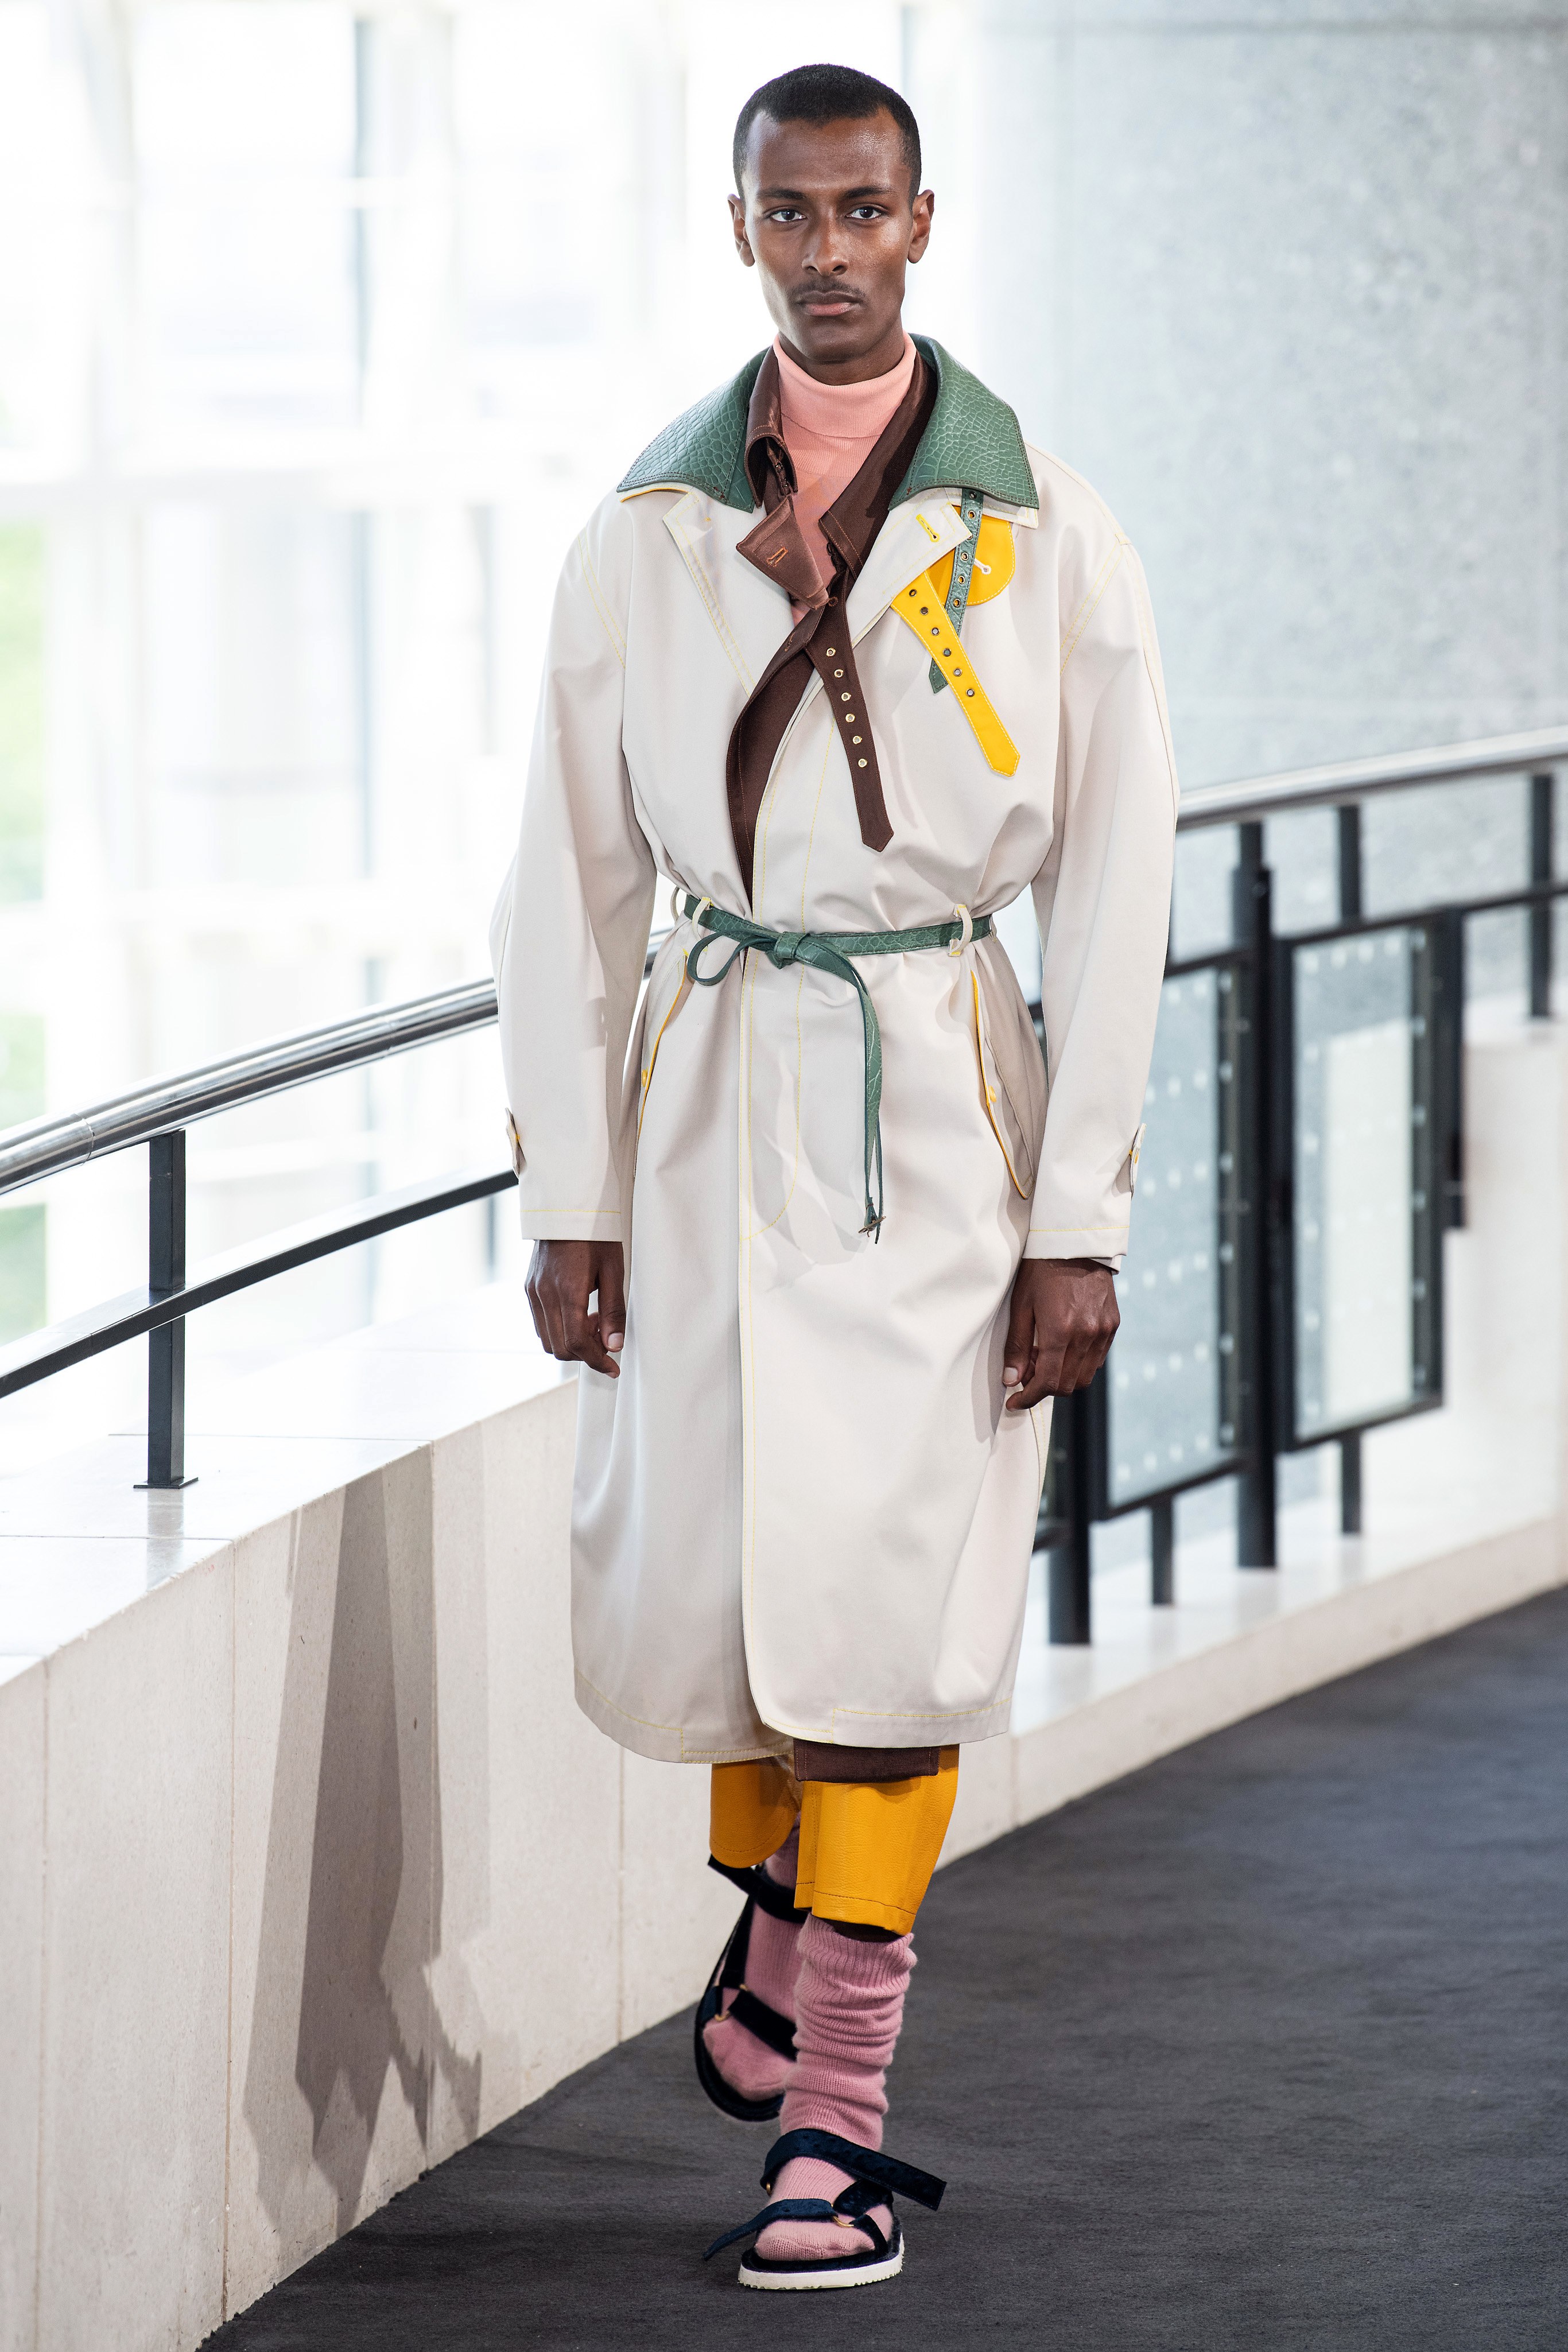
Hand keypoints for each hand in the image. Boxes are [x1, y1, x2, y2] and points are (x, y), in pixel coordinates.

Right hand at [525, 1240, 625, 1377]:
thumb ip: (613, 1311)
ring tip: (593, 1322)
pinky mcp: (529, 1288)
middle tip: (606, 1339)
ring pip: (547, 1339)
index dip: (597, 1361)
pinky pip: (540, 1323)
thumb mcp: (614, 1271)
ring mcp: (533, 1292)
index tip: (613, 1367)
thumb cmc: (595, 1236)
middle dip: (585, 1353)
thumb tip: (614, 1345)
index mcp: (567, 1292)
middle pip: (560, 1348)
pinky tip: (577, 1313)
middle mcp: (544, 1295)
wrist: (566, 1209)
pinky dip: (558, 1329)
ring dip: (571, 1342)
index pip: (577, 1344)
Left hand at [1002, 1258, 1118, 1410]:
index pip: (1047, 1382)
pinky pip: (1096, 1359)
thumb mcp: (1021, 1305)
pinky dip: (1079, 1364)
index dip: (1028, 1398)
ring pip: (1084, 1376)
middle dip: (1043, 1389)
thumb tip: (1012, 1380)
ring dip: (1062, 1379)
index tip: (1014, 1402)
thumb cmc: (1042, 1270)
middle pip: (1067, 1385)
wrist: (1076, 1242)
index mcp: (1060, 1331)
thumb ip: (1018, 1346)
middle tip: (1025, 1376)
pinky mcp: (1113, 1325)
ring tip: (1044, 1360)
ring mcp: (1103, 1331)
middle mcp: (1086, 1335)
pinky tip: (1063, 1350)